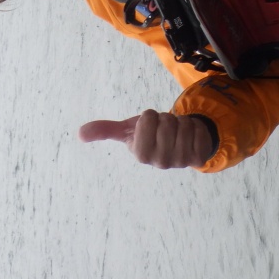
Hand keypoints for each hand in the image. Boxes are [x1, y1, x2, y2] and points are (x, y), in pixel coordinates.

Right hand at [78, 110, 216, 169]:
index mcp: (141, 154)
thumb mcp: (129, 130)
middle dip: (167, 118)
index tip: (150, 125)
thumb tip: (79, 133)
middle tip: (165, 128)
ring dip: (181, 122)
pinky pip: (199, 131)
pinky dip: (196, 127)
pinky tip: (190, 136)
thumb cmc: (151, 135)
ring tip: (176, 131)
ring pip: (184, 124)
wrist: (179, 142)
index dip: (150, 116)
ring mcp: (180, 161)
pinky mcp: (198, 157)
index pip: (147, 119)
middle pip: (167, 120)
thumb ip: (105, 130)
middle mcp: (160, 162)